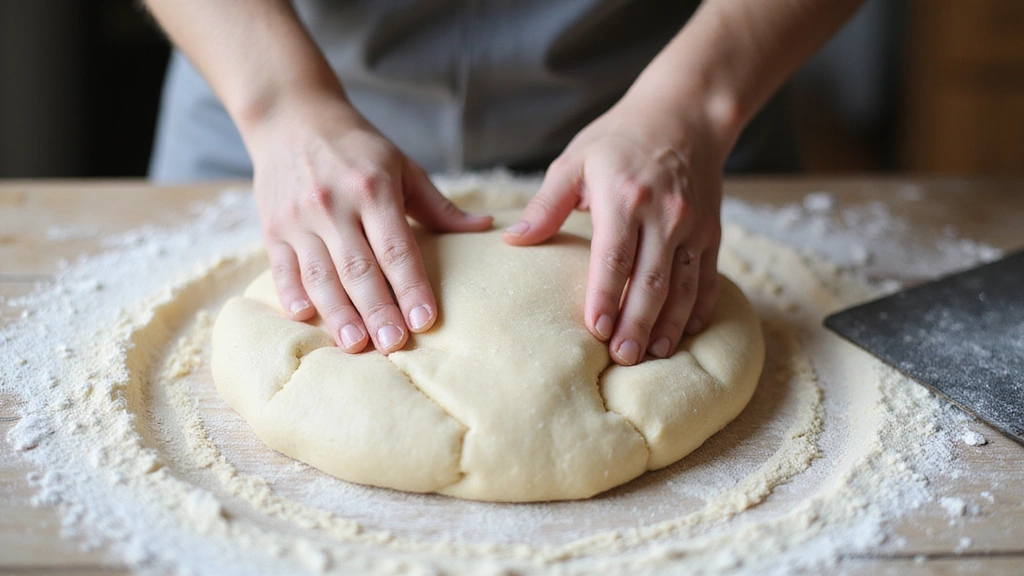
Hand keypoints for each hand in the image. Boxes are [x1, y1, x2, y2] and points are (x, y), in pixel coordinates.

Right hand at [250, 92, 492, 353]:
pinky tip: (306, 318)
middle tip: (394, 345)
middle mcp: (333, 204)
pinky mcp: (272, 227)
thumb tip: (485, 226)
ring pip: (320, 274)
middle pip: (358, 267)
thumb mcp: (402, 166)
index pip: (396, 247)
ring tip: (356, 344)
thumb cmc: (356, 148)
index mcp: (372, 188)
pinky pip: (282, 267)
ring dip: (338, 312)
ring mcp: (298, 217)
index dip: (411, 285)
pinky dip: (292, 293)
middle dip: (377, 309)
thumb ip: (439, 205)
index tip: (425, 320)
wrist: (291, 116)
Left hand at [503, 98, 722, 365]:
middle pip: (651, 279)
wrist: (686, 113)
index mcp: (624, 197)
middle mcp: (663, 214)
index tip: (594, 330)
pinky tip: (686, 332)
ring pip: (682, 284)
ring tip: (654, 355)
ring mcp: (692, 225)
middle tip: (622, 357)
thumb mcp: (575, 159)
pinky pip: (706, 276)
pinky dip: (698, 307)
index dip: (605, 296)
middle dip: (637, 323)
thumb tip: (513, 239)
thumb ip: (546, 204)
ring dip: (669, 324)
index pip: (613, 257)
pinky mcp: (711, 231)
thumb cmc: (620, 137)